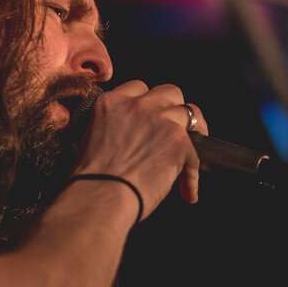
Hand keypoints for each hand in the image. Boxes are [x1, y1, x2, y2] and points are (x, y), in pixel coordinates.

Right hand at [72, 80, 207, 216]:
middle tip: (173, 130)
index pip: (139, 88)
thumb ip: (114, 129)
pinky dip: (192, 173)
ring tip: (188, 155)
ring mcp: (160, 120)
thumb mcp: (91, 140)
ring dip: (191, 133)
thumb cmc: (91, 181)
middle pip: (169, 93)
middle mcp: (136, 106)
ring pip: (189, 113)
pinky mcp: (178, 140)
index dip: (149, 103)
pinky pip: (196, 152)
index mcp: (111, 103)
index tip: (151, 117)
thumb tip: (132, 140)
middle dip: (173, 109)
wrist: (99, 198)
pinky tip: (187, 190)